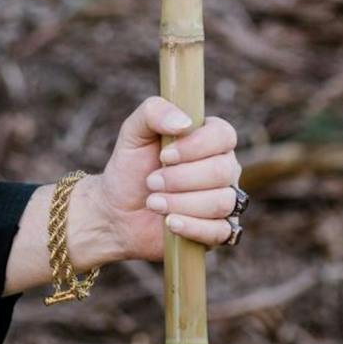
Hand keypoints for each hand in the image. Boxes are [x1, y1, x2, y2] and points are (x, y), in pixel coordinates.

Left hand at [84, 94, 242, 263]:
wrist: (117, 212)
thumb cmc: (130, 168)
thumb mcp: (133, 133)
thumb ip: (153, 112)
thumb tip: (184, 122)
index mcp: (210, 139)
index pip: (224, 135)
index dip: (196, 146)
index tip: (164, 155)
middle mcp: (224, 168)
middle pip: (222, 171)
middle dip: (180, 179)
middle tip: (151, 182)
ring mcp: (225, 200)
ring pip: (221, 202)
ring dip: (181, 203)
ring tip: (153, 203)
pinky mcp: (219, 231)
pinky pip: (221, 232)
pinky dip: (192, 227)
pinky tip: (169, 223)